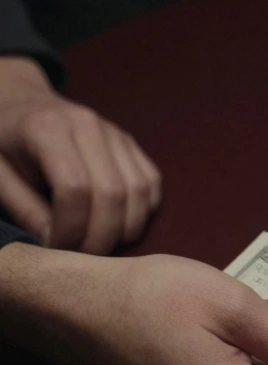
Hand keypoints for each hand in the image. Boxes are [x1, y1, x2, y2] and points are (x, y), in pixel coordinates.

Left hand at [0, 57, 161, 253]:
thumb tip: (58, 245)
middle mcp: (88, 126)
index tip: (57, 247)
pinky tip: (119, 223)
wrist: (19, 104)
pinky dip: (142, 211)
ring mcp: (115, 133)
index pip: (74, 189)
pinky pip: (151, 183)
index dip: (70, 228)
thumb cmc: (3, 144)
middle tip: (82, 254)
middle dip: (101, 235)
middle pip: (113, 193)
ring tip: (101, 242)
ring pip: (139, 191)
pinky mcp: (131, 143)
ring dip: (126, 228)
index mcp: (46, 129)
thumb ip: (25, 209)